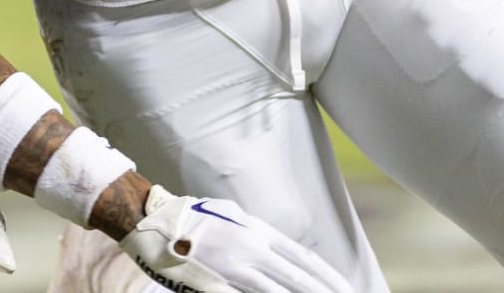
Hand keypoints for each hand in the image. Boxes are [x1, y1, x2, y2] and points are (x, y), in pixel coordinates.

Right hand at [120, 186, 355, 292]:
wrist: (155, 220)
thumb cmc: (193, 218)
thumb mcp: (232, 218)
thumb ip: (256, 236)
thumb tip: (277, 252)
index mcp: (258, 233)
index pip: (303, 260)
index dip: (328, 277)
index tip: (348, 290)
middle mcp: (251, 251)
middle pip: (297, 280)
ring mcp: (233, 271)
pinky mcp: (215, 286)